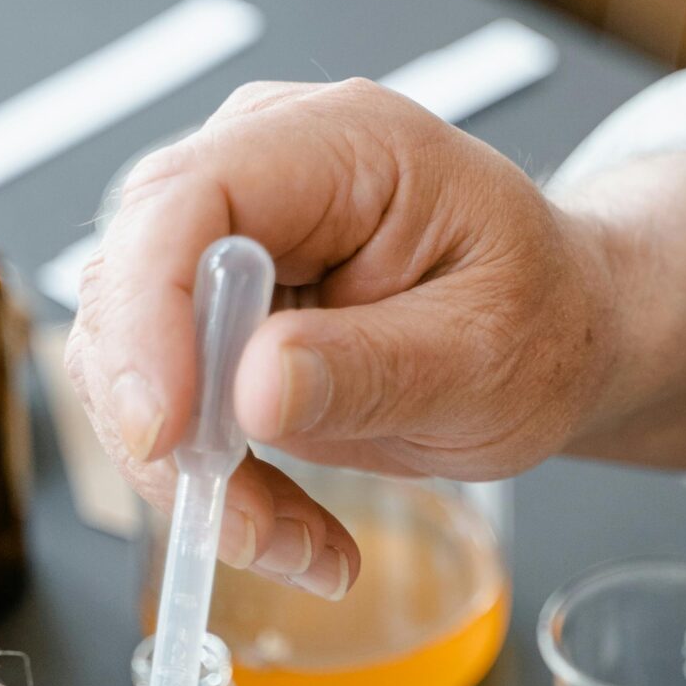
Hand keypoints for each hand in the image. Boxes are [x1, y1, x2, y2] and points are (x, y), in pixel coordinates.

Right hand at [66, 79, 618, 595]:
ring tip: (296, 541)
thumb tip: (253, 388)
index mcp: (342, 144)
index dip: (150, 313)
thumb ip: (374, 368)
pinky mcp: (211, 310)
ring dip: (190, 471)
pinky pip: (162, 400)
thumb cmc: (543, 319)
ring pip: (127, 355)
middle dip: (167, 419)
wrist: (558, 336)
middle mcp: (264, 170)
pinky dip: (210, 482)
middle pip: (131, 278)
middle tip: (245, 520)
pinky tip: (292, 530)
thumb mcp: (488, 357)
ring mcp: (227, 238)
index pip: (190, 197)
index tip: (164, 430)